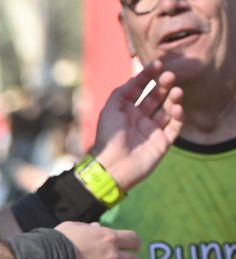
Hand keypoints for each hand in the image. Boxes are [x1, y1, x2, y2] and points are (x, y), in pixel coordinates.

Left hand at [90, 61, 183, 193]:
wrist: (112, 166)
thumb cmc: (108, 137)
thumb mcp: (110, 110)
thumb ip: (122, 92)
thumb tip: (136, 78)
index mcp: (126, 111)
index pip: (140, 89)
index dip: (148, 76)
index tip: (157, 65)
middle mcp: (140, 118)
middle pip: (156, 97)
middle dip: (163, 85)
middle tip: (170, 76)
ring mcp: (152, 130)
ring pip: (167, 110)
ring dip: (173, 99)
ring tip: (176, 91)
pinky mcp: (162, 142)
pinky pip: (174, 127)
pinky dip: (178, 117)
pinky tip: (177, 108)